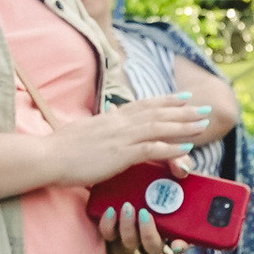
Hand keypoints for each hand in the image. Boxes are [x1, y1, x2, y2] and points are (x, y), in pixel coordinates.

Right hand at [51, 97, 209, 188]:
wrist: (48, 156)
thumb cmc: (61, 148)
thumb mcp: (85, 131)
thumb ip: (101, 127)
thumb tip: (106, 124)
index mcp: (112, 117)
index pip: (145, 105)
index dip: (167, 100)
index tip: (184, 97)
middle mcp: (120, 123)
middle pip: (158, 112)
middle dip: (184, 110)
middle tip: (205, 108)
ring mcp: (121, 137)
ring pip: (160, 127)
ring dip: (184, 125)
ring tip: (203, 124)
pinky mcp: (121, 154)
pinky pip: (152, 149)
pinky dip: (171, 147)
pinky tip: (187, 148)